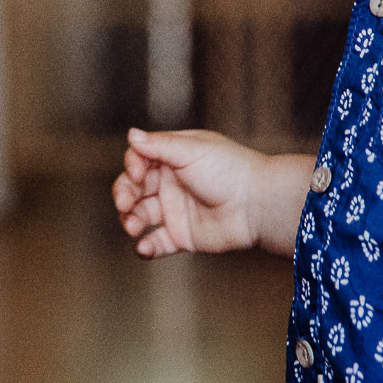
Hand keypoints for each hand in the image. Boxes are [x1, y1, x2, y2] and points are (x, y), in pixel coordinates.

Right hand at [112, 128, 279, 256]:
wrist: (259, 204)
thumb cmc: (230, 169)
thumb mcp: (191, 150)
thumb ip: (158, 145)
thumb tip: (131, 135)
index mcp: (173, 159)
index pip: (139, 160)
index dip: (132, 167)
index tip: (136, 173)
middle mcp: (172, 184)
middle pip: (134, 189)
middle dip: (124, 195)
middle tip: (124, 204)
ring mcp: (176, 211)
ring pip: (141, 215)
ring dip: (130, 220)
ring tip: (132, 226)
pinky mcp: (184, 236)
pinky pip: (158, 242)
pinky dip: (146, 247)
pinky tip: (143, 247)